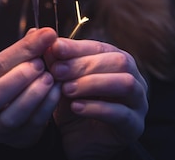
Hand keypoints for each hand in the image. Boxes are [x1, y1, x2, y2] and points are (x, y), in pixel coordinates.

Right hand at [0, 27, 61, 147]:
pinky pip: (32, 125)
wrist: (6, 117)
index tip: (47, 35)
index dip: (22, 50)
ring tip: (50, 77)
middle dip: (20, 77)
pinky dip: (46, 107)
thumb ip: (24, 50)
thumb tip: (44, 32)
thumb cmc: (8, 84)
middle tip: (41, 63)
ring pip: (12, 115)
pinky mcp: (17, 140)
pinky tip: (57, 91)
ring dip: (34, 94)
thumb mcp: (9, 67)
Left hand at [46, 38, 148, 158]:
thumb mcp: (61, 81)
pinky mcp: (134, 126)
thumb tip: (36, 33)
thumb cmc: (72, 105)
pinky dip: (97, 108)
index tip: (54, 47)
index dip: (77, 47)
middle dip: (84, 64)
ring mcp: (138, 102)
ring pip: (125, 84)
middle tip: (58, 71)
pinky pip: (122, 113)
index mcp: (117, 60)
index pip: (101, 46)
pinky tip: (76, 107)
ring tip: (66, 89)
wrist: (78, 141)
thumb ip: (54, 59)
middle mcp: (133, 77)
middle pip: (118, 61)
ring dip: (93, 83)